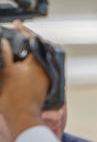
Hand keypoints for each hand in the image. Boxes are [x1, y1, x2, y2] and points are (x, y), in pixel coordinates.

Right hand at [0, 21, 49, 141]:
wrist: (22, 117)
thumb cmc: (14, 96)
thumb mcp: (5, 71)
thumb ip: (6, 54)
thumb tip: (5, 42)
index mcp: (38, 63)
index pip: (33, 40)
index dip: (23, 31)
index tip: (17, 24)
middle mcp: (46, 69)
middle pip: (39, 49)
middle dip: (28, 40)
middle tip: (17, 33)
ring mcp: (46, 78)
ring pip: (39, 58)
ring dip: (29, 51)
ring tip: (18, 46)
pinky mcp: (44, 85)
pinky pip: (39, 68)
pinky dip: (30, 61)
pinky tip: (21, 61)